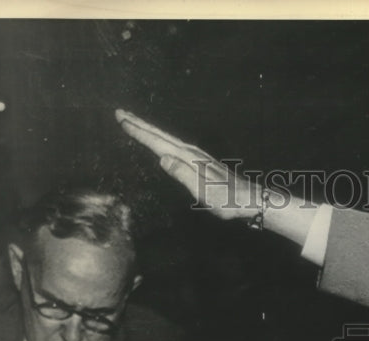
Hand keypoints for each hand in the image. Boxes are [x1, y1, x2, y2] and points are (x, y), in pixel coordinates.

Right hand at [115, 109, 260, 221]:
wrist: (249, 198)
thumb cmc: (227, 200)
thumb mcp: (203, 192)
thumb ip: (182, 175)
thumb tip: (162, 159)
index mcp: (187, 159)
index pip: (157, 143)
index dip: (138, 131)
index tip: (120, 119)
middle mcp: (191, 152)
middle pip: (160, 135)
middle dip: (139, 124)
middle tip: (119, 112)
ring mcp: (196, 154)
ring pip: (166, 137)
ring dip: (148, 129)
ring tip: (133, 121)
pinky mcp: (200, 159)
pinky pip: (173, 143)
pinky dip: (161, 138)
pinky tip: (160, 140)